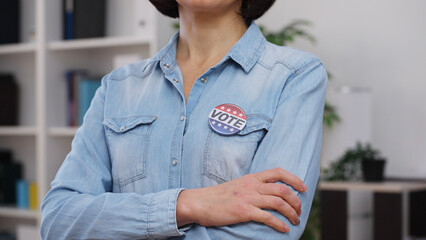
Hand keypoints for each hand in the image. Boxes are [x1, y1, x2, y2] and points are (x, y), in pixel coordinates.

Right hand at [176, 168, 307, 231]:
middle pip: (282, 189)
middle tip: (299, 210)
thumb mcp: (238, 186)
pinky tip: (284, 229)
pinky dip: (279, 224)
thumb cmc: (218, 197)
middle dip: (295, 200)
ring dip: (291, 213)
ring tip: (295, 221)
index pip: (278, 172)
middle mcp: (252, 185)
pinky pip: (267, 217)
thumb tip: (269, 194)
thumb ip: (253, 187)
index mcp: (251, 178)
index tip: (303, 188)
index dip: (294, 179)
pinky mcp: (243, 211)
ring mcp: (248, 198)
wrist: (200, 202)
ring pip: (278, 202)